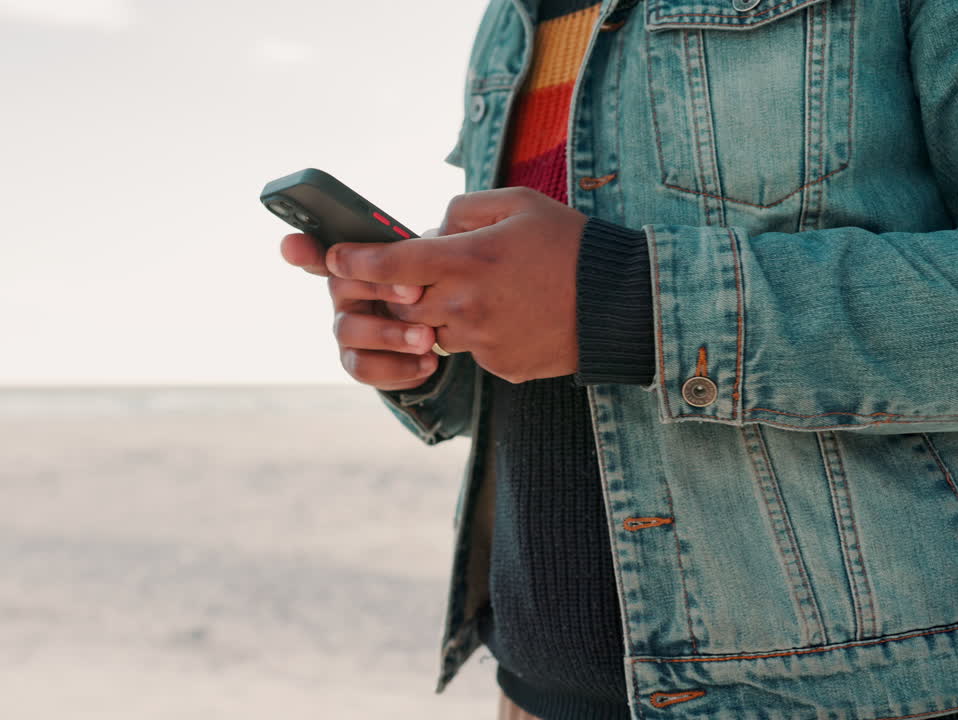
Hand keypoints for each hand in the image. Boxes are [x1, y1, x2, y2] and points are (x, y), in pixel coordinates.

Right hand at [280, 232, 440, 390]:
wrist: (445, 334)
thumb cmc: (432, 289)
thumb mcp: (429, 262)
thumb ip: (417, 251)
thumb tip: (432, 234)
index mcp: (356, 263)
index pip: (321, 250)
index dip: (302, 249)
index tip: (292, 246)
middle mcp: (343, 295)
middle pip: (340, 286)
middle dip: (379, 288)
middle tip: (416, 293)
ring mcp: (347, 330)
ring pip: (350, 331)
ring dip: (392, 335)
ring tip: (428, 338)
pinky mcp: (357, 363)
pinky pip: (365, 367)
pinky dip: (400, 367)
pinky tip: (429, 361)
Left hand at [325, 187, 586, 383]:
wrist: (624, 304)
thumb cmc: (571, 244)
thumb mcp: (518, 204)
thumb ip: (464, 209)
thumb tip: (431, 226)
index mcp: (469, 260)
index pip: (392, 264)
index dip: (355, 262)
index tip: (333, 259)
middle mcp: (468, 305)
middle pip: (405, 303)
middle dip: (402, 289)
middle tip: (420, 272)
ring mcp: (484, 342)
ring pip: (435, 330)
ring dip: (443, 311)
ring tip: (489, 289)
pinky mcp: (501, 367)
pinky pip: (471, 350)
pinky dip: (478, 333)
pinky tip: (513, 314)